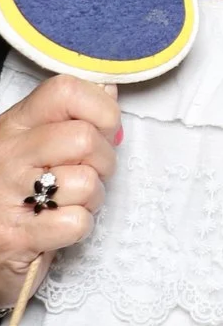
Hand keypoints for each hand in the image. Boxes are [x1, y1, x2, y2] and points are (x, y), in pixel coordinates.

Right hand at [0, 76, 118, 281]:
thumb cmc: (18, 188)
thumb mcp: (35, 143)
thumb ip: (70, 117)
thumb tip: (109, 90)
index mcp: (15, 126)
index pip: (66, 91)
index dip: (101, 110)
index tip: (105, 131)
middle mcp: (8, 154)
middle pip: (85, 139)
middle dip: (103, 161)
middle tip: (88, 174)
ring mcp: (9, 194)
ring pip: (86, 182)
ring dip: (92, 198)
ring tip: (70, 202)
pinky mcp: (15, 235)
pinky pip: (76, 222)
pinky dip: (78, 227)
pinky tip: (58, 226)